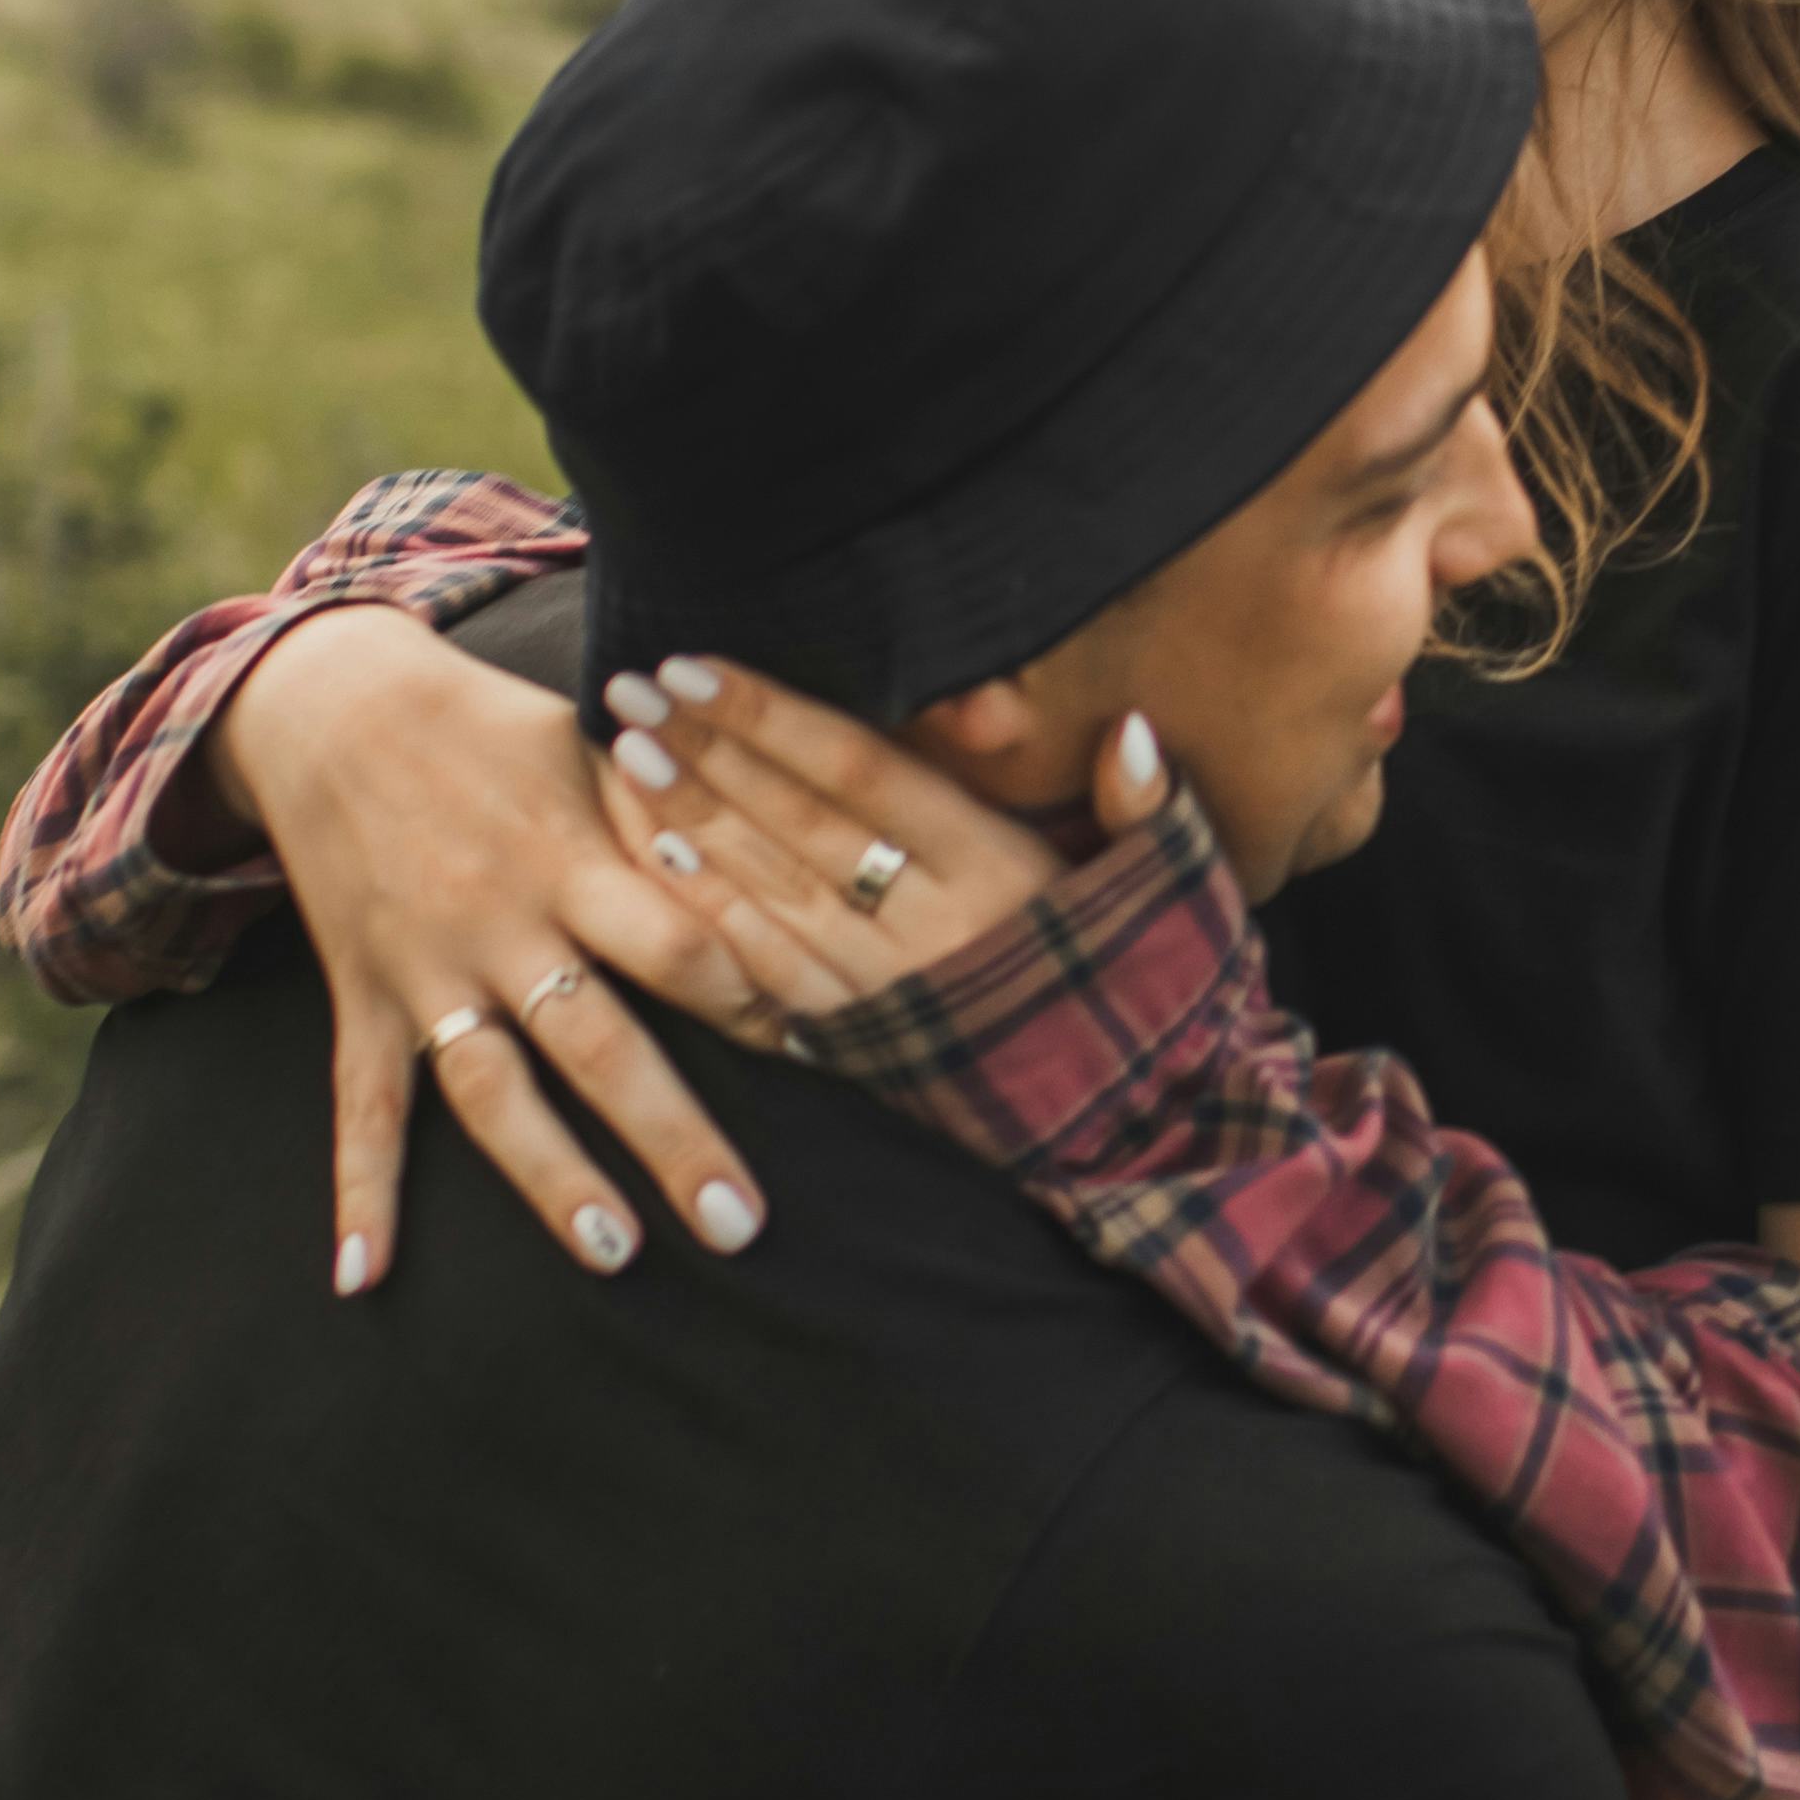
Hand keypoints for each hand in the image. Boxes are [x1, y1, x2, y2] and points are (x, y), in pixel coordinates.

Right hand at [207, 605, 773, 1293]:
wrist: (331, 704)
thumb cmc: (491, 724)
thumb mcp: (588, 745)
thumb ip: (670, 812)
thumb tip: (780, 862)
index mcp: (568, 856)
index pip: (677, 946)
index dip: (750, 1004)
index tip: (821, 1067)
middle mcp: (498, 923)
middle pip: (598, 1045)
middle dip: (672, 1137)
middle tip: (740, 1225)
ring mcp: (426, 970)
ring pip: (492, 1091)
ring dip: (551, 1178)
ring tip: (615, 1256)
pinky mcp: (364, 996)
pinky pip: (361, 1106)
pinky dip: (362, 1192)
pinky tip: (366, 1276)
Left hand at [592, 656, 1173, 1034]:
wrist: (1148, 1133)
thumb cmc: (1159, 988)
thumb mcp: (1175, 888)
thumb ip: (1145, 805)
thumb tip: (1130, 728)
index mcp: (1000, 871)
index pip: (863, 773)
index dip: (774, 718)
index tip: (698, 666)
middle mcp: (934, 928)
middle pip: (797, 823)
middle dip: (707, 752)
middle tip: (627, 690)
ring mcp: (891, 993)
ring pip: (771, 894)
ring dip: (691, 824)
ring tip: (624, 757)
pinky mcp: (867, 1049)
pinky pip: (772, 976)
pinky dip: (713, 919)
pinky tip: (659, 866)